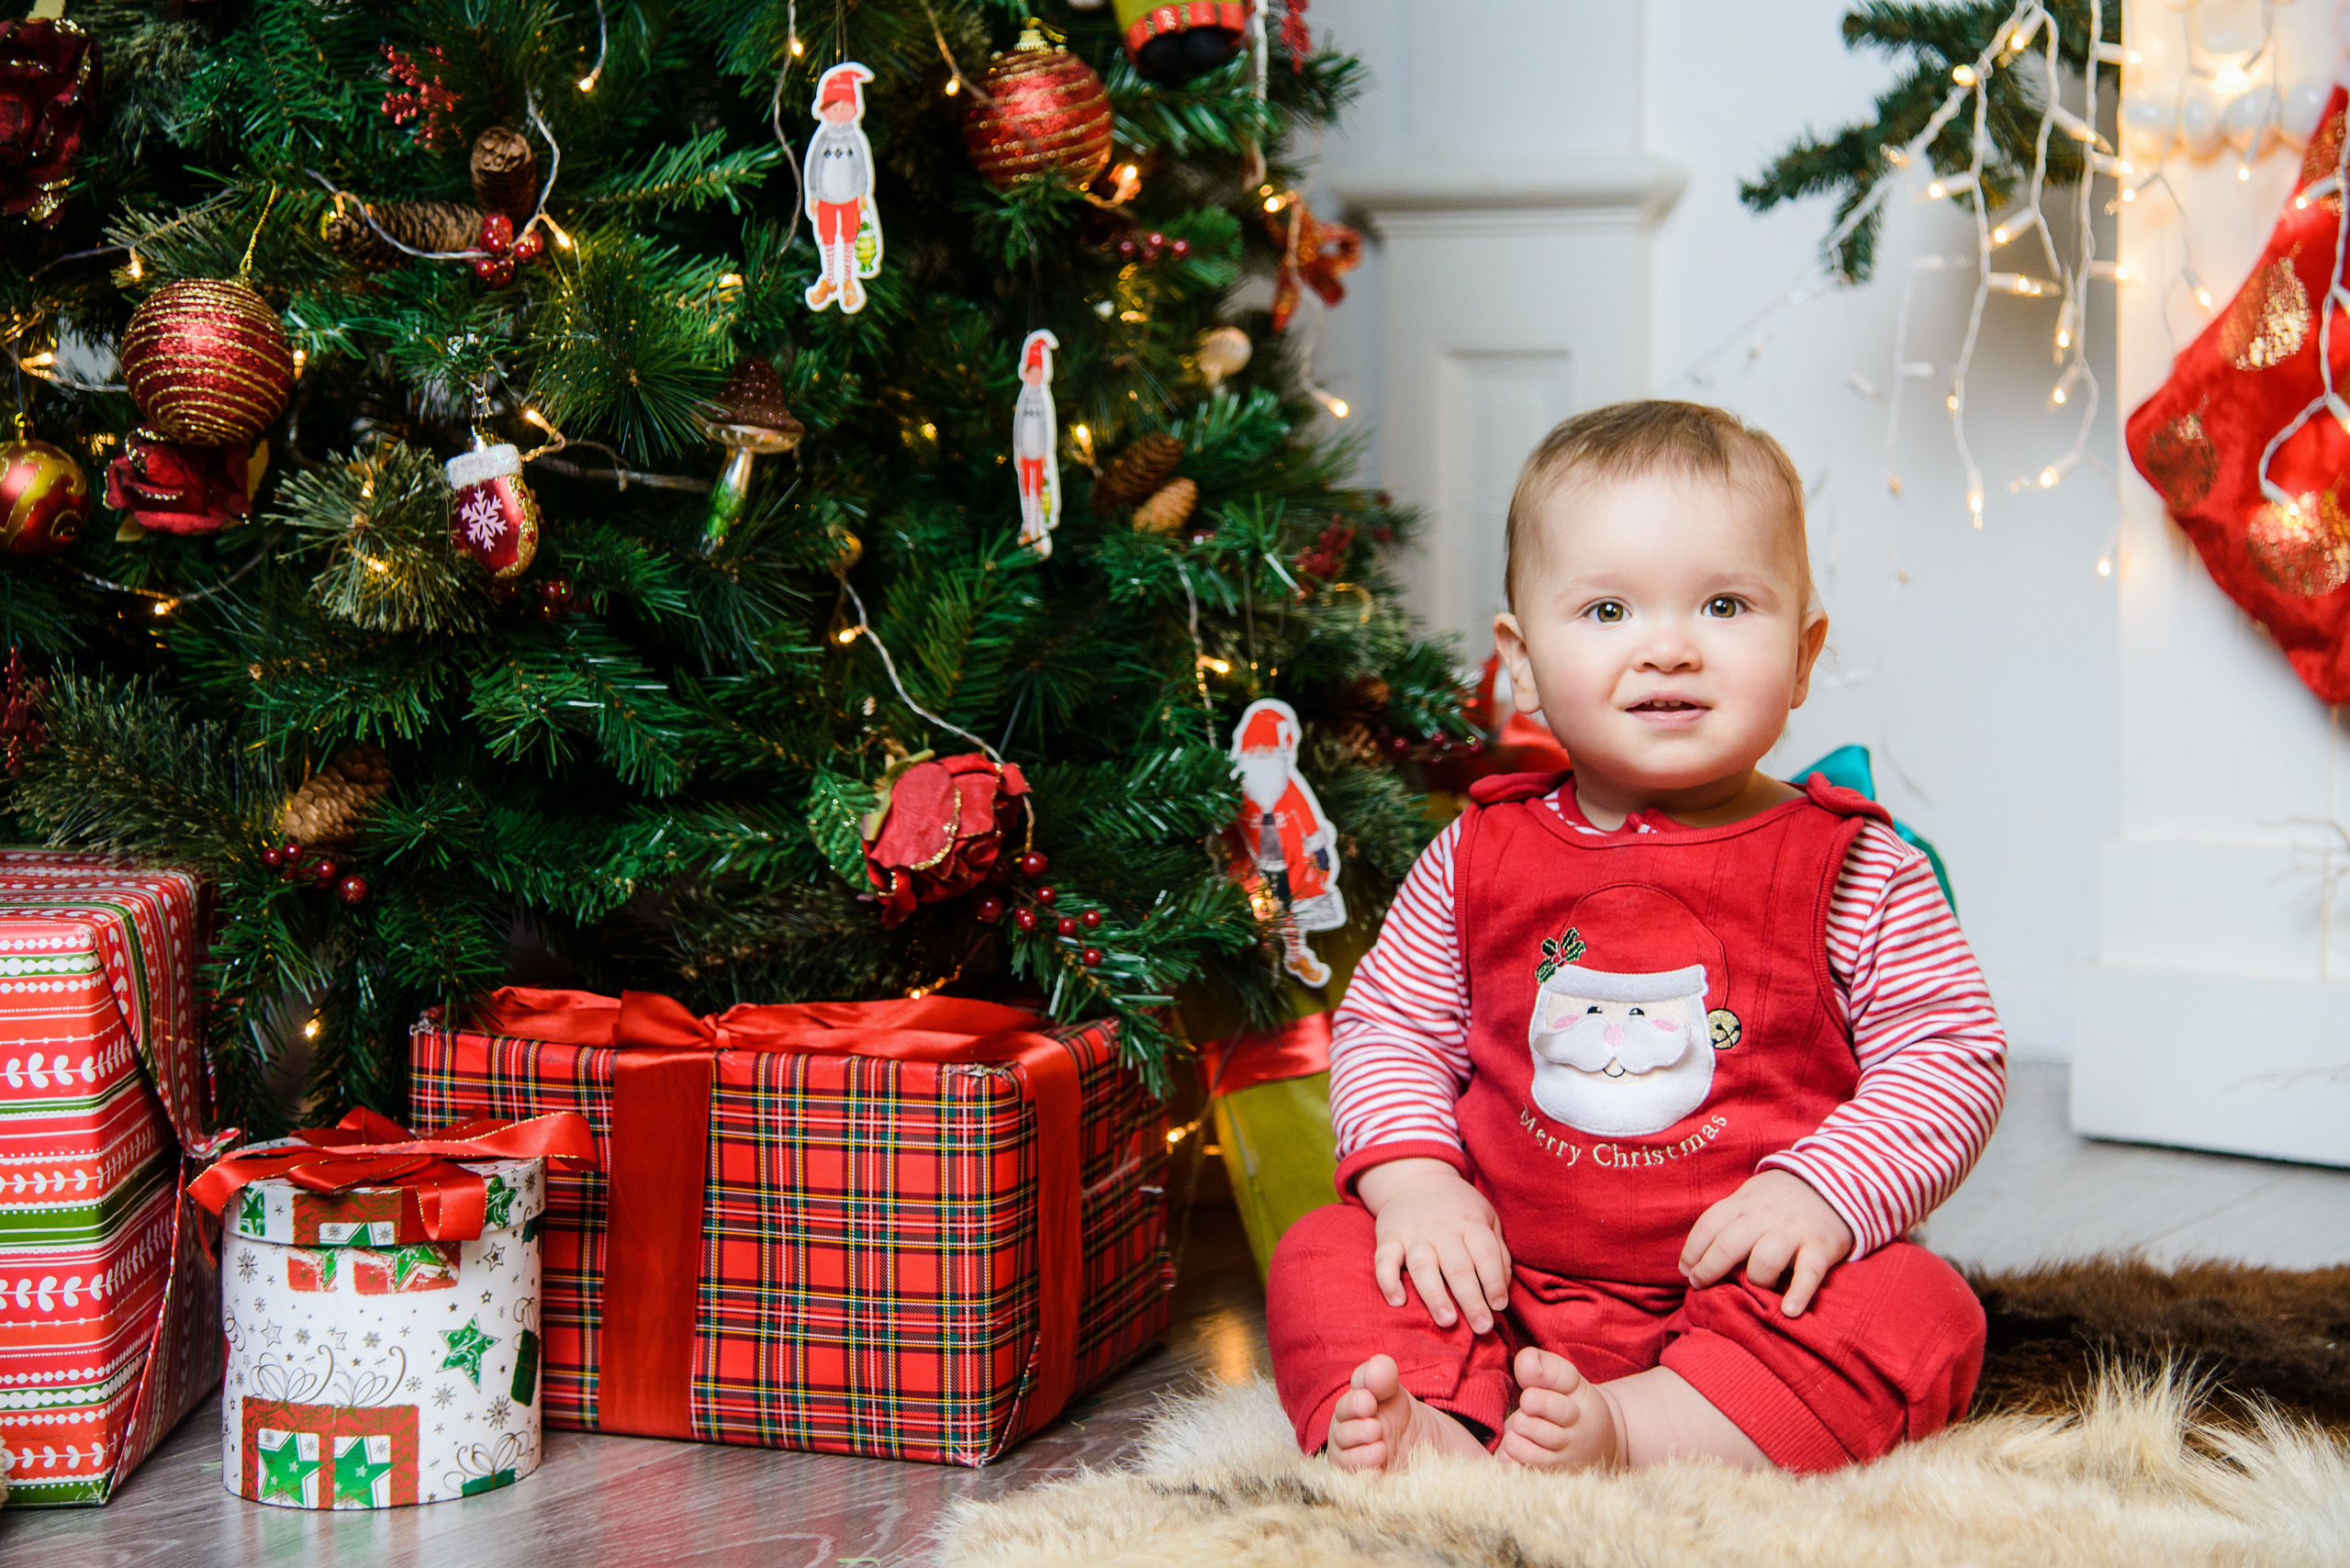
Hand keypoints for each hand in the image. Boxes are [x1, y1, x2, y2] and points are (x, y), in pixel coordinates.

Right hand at [1356, 1157, 1511, 1333]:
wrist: (1416, 1179)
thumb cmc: (1458, 1209)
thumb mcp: (1486, 1218)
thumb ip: (1498, 1252)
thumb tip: (1502, 1289)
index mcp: (1470, 1222)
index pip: (1486, 1254)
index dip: (1494, 1281)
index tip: (1500, 1307)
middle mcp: (1442, 1228)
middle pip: (1458, 1266)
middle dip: (1471, 1299)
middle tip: (1482, 1327)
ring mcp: (1413, 1233)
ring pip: (1423, 1266)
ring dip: (1435, 1295)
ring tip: (1447, 1321)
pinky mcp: (1388, 1237)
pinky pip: (1384, 1260)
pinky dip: (1388, 1281)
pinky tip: (1397, 1302)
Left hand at [1678, 1170, 1853, 1317]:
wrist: (1833, 1182)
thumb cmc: (1780, 1199)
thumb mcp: (1750, 1198)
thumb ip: (1728, 1221)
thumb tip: (1697, 1257)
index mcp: (1743, 1204)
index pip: (1709, 1225)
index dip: (1693, 1250)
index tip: (1686, 1269)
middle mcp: (1764, 1217)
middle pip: (1730, 1243)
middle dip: (1710, 1268)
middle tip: (1700, 1284)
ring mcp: (1793, 1232)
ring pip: (1765, 1259)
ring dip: (1754, 1279)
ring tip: (1751, 1291)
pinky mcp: (1820, 1247)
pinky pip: (1809, 1273)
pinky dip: (1799, 1293)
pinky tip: (1789, 1311)